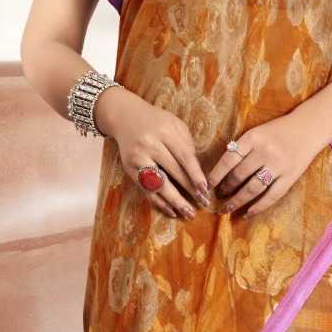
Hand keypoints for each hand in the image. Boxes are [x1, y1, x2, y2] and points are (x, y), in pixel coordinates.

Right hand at [98, 86, 210, 220]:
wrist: (126, 117)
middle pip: (172, 172)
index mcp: (165, 131)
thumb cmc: (157, 122)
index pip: (184, 156)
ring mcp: (137, 158)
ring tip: (188, 213)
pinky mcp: (129, 169)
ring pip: (158, 185)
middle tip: (202, 203)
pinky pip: (146, 190)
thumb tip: (198, 174)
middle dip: (189, 190)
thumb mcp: (175, 125)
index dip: (195, 175)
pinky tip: (171, 211)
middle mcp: (149, 144)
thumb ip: (187, 145)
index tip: (205, 189)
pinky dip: (159, 202)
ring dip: (175, 201)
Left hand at [207, 111, 322, 217]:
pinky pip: (271, 196)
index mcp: (253, 138)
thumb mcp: (257, 133)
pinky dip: (258, 207)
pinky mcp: (290, 177)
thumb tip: (221, 172)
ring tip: (227, 208)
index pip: (228, 159)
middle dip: (225, 189)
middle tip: (217, 197)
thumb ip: (242, 148)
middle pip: (239, 175)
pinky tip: (247, 214)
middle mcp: (265, 152)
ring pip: (253, 189)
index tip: (206, 185)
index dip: (215, 175)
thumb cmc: (278, 131)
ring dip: (237, 200)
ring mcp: (278, 166)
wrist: (308, 128)